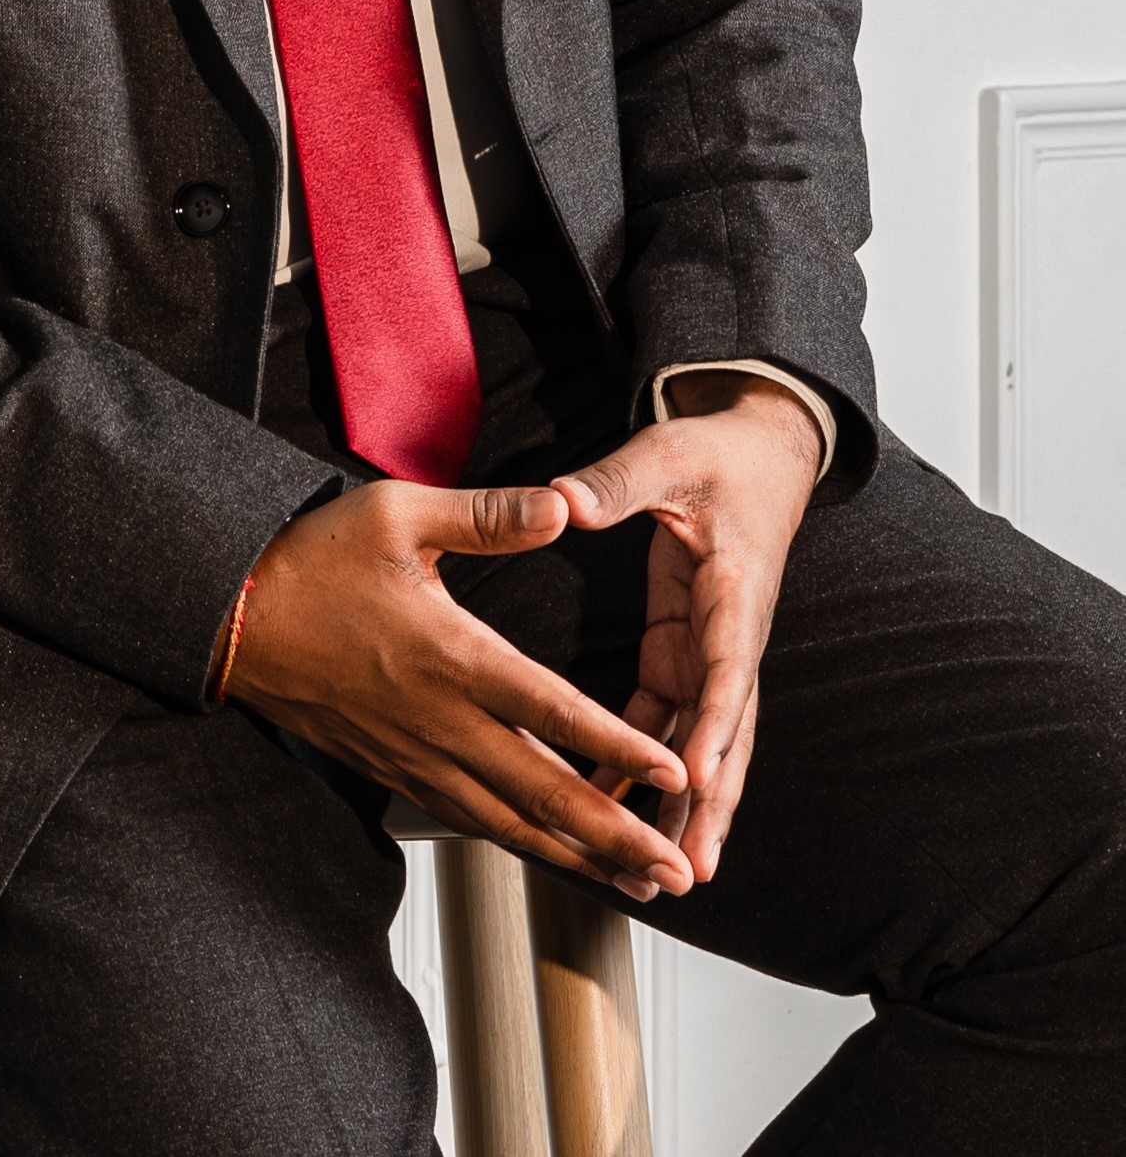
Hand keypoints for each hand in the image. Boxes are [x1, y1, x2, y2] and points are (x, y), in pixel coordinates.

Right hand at [224, 478, 693, 900]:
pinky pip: (467, 820)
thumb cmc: (314, 557)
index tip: (675, 771)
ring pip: (509, 823)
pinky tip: (550, 852)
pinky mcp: (392, 771)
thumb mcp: (400, 512)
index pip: (553, 711)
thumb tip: (562, 505)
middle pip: (544, 793)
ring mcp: (414, 755)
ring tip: (634, 882)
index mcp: (452, 655)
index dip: (619, 747)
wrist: (233, 617)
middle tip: (677, 870)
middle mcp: (440, 719)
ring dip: (577, 857)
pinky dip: (518, 842)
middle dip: (619, 837)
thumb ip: (488, 516)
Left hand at [554, 373, 820, 884]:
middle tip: (690, 866)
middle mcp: (729, 637)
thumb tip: (564, 501)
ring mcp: (707, 653)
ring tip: (654, 870)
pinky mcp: (682, 654)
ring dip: (681, 806)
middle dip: (711, 804)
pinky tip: (608, 808)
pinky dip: (643, 769)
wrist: (758, 456)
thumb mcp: (669, 452)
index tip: (698, 776)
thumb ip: (620, 480)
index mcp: (735, 592)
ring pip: (699, 744)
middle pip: (726, 734)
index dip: (715, 727)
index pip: (727, 669)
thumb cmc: (717, 454)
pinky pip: (665, 723)